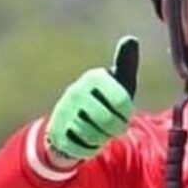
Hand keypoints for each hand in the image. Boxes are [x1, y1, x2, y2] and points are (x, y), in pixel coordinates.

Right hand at [46, 37, 138, 159]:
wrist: (72, 120)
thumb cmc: (105, 99)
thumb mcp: (118, 82)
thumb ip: (126, 64)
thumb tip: (130, 39)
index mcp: (94, 78)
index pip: (121, 101)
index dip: (128, 113)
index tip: (126, 113)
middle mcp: (76, 92)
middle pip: (109, 121)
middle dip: (116, 128)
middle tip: (116, 127)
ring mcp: (64, 112)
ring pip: (95, 136)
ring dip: (103, 138)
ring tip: (101, 131)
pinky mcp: (57, 132)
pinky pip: (82, 148)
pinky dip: (90, 148)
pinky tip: (88, 140)